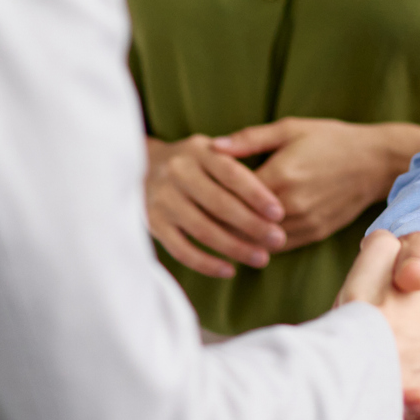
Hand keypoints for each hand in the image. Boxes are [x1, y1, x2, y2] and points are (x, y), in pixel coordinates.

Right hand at [142, 135, 285, 277]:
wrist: (140, 165)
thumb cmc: (193, 161)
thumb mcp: (212, 149)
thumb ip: (238, 161)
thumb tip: (274, 192)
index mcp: (197, 150)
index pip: (231, 173)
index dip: (257, 195)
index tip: (279, 213)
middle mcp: (177, 172)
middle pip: (219, 204)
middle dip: (252, 225)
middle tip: (278, 239)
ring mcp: (162, 199)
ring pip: (203, 229)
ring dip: (235, 247)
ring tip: (262, 258)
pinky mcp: (153, 223)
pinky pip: (181, 249)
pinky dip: (206, 263)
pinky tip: (229, 270)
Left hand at [212, 118, 419, 249]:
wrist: (375, 161)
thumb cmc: (331, 139)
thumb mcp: (289, 128)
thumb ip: (248, 140)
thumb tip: (212, 147)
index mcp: (280, 175)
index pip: (234, 197)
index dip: (211, 199)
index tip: (191, 200)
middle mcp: (291, 204)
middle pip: (243, 224)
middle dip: (219, 225)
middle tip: (195, 223)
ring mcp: (304, 222)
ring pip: (260, 241)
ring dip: (239, 240)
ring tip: (214, 235)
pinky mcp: (315, 233)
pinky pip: (280, 247)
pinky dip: (261, 245)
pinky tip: (246, 240)